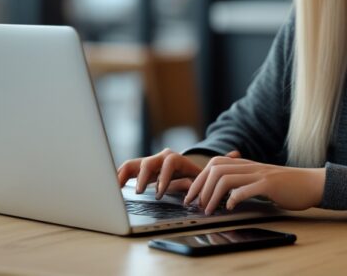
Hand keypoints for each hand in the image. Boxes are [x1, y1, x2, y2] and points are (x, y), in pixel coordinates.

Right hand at [116, 148, 239, 197]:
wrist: (182, 170)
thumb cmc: (194, 174)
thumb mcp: (205, 170)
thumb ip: (220, 162)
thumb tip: (235, 153)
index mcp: (176, 158)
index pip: (169, 163)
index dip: (164, 178)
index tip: (159, 193)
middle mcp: (160, 158)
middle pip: (149, 163)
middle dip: (145, 179)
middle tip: (142, 193)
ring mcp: (148, 162)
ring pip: (133, 165)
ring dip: (127, 176)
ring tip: (120, 188)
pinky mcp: (137, 169)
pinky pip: (125, 169)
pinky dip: (118, 176)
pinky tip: (111, 186)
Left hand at [183, 155, 325, 214]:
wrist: (311, 183)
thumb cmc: (288, 186)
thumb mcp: (262, 180)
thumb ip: (245, 181)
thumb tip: (225, 193)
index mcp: (247, 165)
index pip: (215, 163)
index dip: (200, 178)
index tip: (193, 195)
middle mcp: (251, 166)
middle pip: (215, 168)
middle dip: (200, 186)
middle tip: (196, 204)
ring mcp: (260, 174)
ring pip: (226, 178)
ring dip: (213, 195)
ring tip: (210, 209)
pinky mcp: (270, 185)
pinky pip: (246, 188)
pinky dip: (234, 198)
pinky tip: (231, 207)